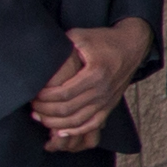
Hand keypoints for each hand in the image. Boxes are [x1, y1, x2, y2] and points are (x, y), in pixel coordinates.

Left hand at [30, 19, 149, 145]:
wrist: (132, 46)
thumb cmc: (105, 40)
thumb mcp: (81, 36)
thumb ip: (62, 44)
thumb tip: (41, 52)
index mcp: (95, 74)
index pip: (64, 94)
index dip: (46, 97)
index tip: (35, 94)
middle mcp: (102, 90)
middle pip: (68, 110)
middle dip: (46, 111)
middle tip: (34, 106)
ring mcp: (107, 100)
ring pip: (78, 121)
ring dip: (56, 124)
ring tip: (42, 118)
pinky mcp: (109, 105)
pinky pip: (92, 125)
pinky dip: (76, 131)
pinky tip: (61, 131)